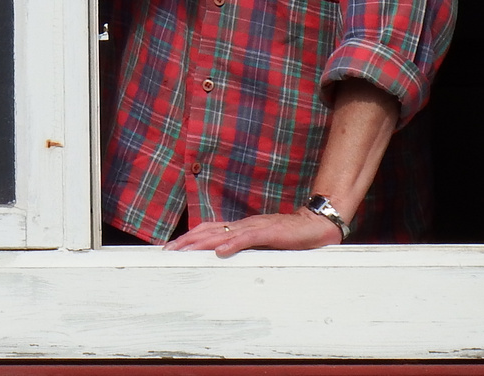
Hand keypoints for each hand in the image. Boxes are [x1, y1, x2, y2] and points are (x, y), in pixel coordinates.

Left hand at [162, 209, 343, 256]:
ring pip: (223, 233)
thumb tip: (224, 259)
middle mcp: (244, 225)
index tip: (172, 248)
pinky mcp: (270, 232)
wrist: (315, 225)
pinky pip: (248, 238)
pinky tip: (221, 251)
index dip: (189, 238)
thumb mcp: (262, 245)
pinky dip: (233, 244)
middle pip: (209, 230)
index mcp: (240, 227)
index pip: (209, 230)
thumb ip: (245, 250)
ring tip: (185, 251)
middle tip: (168, 251)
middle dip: (187, 241)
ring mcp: (255, 227)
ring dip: (202, 242)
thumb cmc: (289, 237)